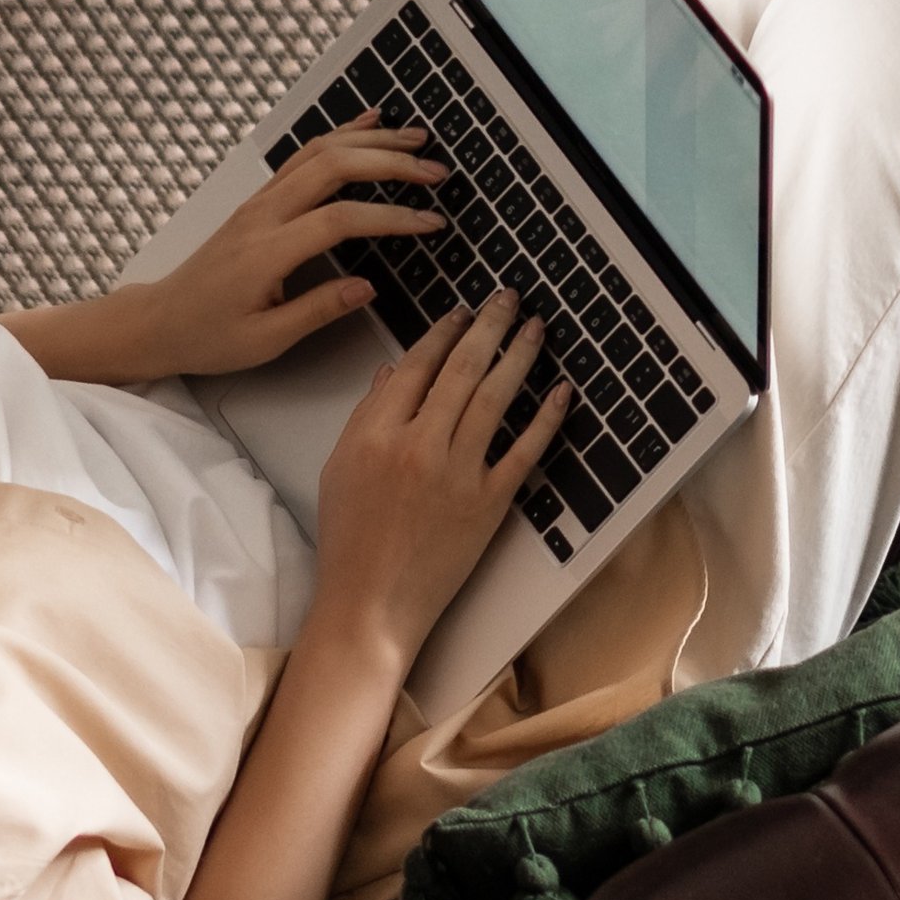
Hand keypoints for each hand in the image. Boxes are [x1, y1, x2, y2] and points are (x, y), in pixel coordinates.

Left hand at [132, 106, 449, 378]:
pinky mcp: (258, 201)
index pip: (339, 219)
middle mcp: (261, 216)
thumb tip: (366, 287)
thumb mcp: (264, 340)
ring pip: (316, 152)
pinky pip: (301, 157)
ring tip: (415, 139)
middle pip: (332, 167)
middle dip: (389, 162)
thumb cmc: (206, 334)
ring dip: (368, 141)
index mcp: (265, 252)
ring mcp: (258, 202)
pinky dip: (338, 137)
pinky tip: (365, 127)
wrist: (159, 321)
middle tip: (436, 172)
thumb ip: (317, 311)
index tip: (430, 222)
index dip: (390, 217)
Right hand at [309, 289, 569, 669]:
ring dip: (519, 356)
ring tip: (534, 326)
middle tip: (506, 298)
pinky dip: (545, 419)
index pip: (415, 366)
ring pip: (495, 399)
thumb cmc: (349, 536)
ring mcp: (459, 473)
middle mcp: (419, 445)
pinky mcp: (490, 504)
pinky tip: (560, 391)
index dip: (441, 333)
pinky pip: (524, 452)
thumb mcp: (340, 466)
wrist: (373, 602)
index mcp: (377, 432)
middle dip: (487, 327)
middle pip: (461, 371)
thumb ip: (367, 415)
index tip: (460, 312)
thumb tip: (394, 371)